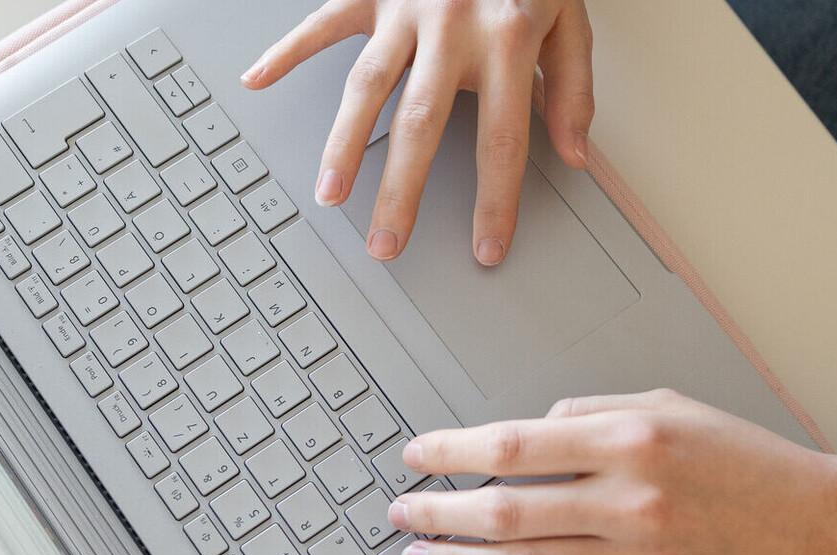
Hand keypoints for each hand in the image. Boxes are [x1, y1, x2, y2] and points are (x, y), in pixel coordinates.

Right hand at [241, 0, 594, 265]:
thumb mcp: (571, 18)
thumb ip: (573, 87)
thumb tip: (578, 155)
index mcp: (506, 38)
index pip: (502, 137)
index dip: (495, 199)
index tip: (486, 248)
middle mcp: (452, 26)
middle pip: (421, 124)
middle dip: (401, 191)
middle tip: (385, 243)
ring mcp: (406, 8)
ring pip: (367, 84)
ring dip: (345, 144)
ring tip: (330, 194)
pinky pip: (323, 24)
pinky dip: (287, 51)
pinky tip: (259, 80)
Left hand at [389, 390, 836, 554]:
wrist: (827, 528)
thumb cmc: (751, 462)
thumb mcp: (672, 406)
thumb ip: (592, 409)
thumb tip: (526, 429)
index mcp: (630, 436)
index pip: (513, 443)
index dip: (452, 451)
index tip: (417, 456)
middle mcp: (630, 497)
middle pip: (505, 507)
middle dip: (438, 510)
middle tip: (401, 511)